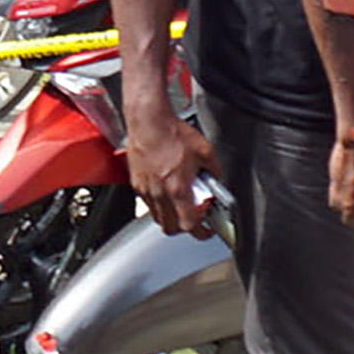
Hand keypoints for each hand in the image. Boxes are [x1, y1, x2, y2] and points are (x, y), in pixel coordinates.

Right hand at [128, 106, 220, 236]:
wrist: (149, 121)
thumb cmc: (172, 133)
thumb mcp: (205, 152)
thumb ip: (214, 171)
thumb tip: (216, 179)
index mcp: (177, 189)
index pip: (188, 224)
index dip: (201, 232)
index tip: (207, 230)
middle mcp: (159, 193)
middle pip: (170, 228)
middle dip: (184, 228)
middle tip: (194, 218)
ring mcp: (146, 190)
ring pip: (158, 217)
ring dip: (170, 217)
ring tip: (181, 204)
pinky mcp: (137, 183)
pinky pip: (148, 204)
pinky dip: (159, 204)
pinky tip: (167, 192)